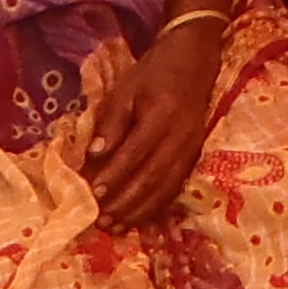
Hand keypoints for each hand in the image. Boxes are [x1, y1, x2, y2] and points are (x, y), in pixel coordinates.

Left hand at [84, 28, 221, 228]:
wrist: (194, 62)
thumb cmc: (154, 74)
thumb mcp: (126, 89)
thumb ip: (111, 122)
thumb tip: (93, 155)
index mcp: (163, 114)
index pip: (136, 152)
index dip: (114, 175)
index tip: (92, 193)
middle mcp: (181, 136)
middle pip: (152, 177)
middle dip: (124, 202)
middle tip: (99, 220)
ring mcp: (191, 149)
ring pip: (165, 188)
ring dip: (138, 211)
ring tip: (114, 227)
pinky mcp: (194, 158)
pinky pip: (174, 188)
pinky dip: (154, 207)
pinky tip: (135, 218)